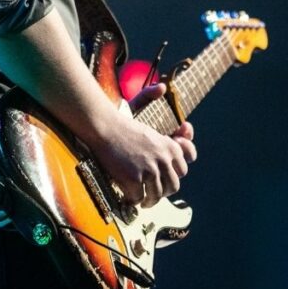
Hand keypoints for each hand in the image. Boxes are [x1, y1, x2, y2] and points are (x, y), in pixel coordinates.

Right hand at [88, 83, 196, 207]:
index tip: (166, 178)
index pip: (184, 167)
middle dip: (164, 190)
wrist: (103, 128)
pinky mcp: (135, 180)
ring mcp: (150, 170)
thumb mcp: (140, 107)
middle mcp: (164, 159)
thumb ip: (151, 98)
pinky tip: (129, 199)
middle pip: (174, 185)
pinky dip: (134, 201)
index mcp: (170, 146)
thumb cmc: (119, 119)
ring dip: (151, 200)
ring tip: (144, 201)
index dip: (176, 173)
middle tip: (154, 192)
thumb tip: (162, 86)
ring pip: (158, 195)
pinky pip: (139, 198)